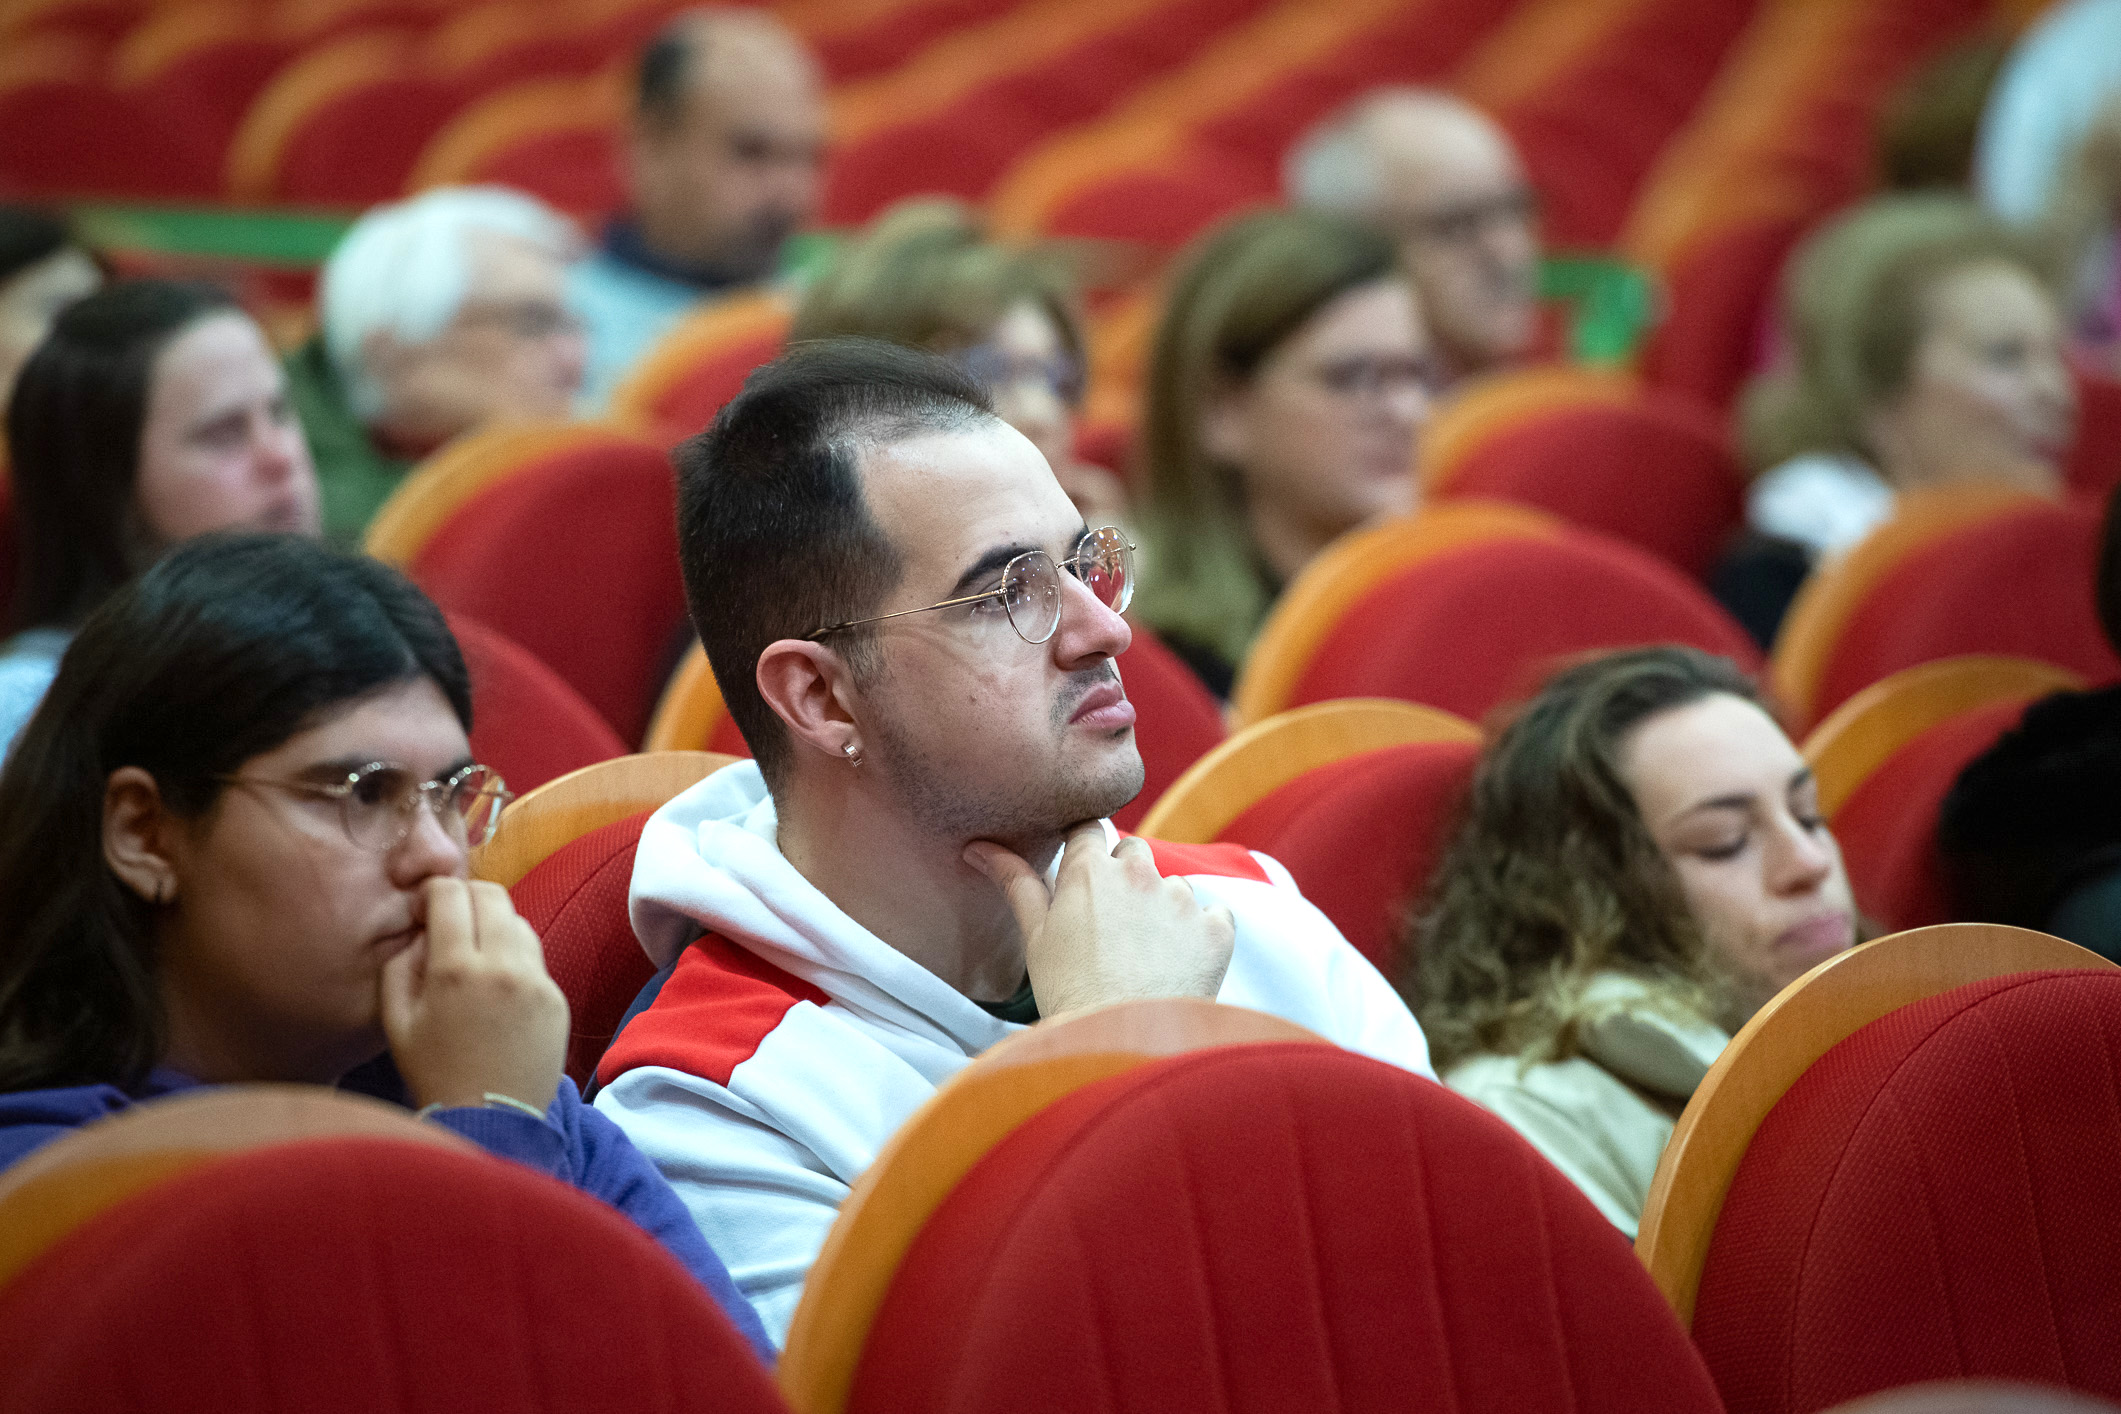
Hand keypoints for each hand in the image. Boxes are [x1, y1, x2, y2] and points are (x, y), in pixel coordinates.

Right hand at [382, 877, 568, 1112]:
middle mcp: (502, 966)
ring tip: (477, 958)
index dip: (434, 892)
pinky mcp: (557, 997)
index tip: (427, 909)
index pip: (451, 893)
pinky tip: (499, 991)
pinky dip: (515, 961)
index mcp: (455, 969)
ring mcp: (536, 980)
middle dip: (468, 898)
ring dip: (495, 927)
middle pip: (492, 894)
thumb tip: (422, 928)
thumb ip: (400, 963)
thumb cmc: (433, 1072)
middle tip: (453, 922)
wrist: (491, 1120)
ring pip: (518, 922)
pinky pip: (536, 959)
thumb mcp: (396, 1021)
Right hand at [965, 822, 1234, 1017]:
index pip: (1090, 828)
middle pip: (1134, 852)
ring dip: (1163, 908)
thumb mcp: (1035, 937)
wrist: (1124, 1046)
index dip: (1088, 853)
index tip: (1084, 879)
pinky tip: (1180, 966)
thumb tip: (978, 847)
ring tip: (1146, 957)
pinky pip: (1213, 916)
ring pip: (1174, 886)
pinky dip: (1201, 935)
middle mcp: (1140, 872)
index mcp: (1090, 869)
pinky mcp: (1217, 929)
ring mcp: (1182, 899)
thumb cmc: (1068, 994)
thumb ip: (1014, 882)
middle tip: (1112, 926)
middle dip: (1125, 878)